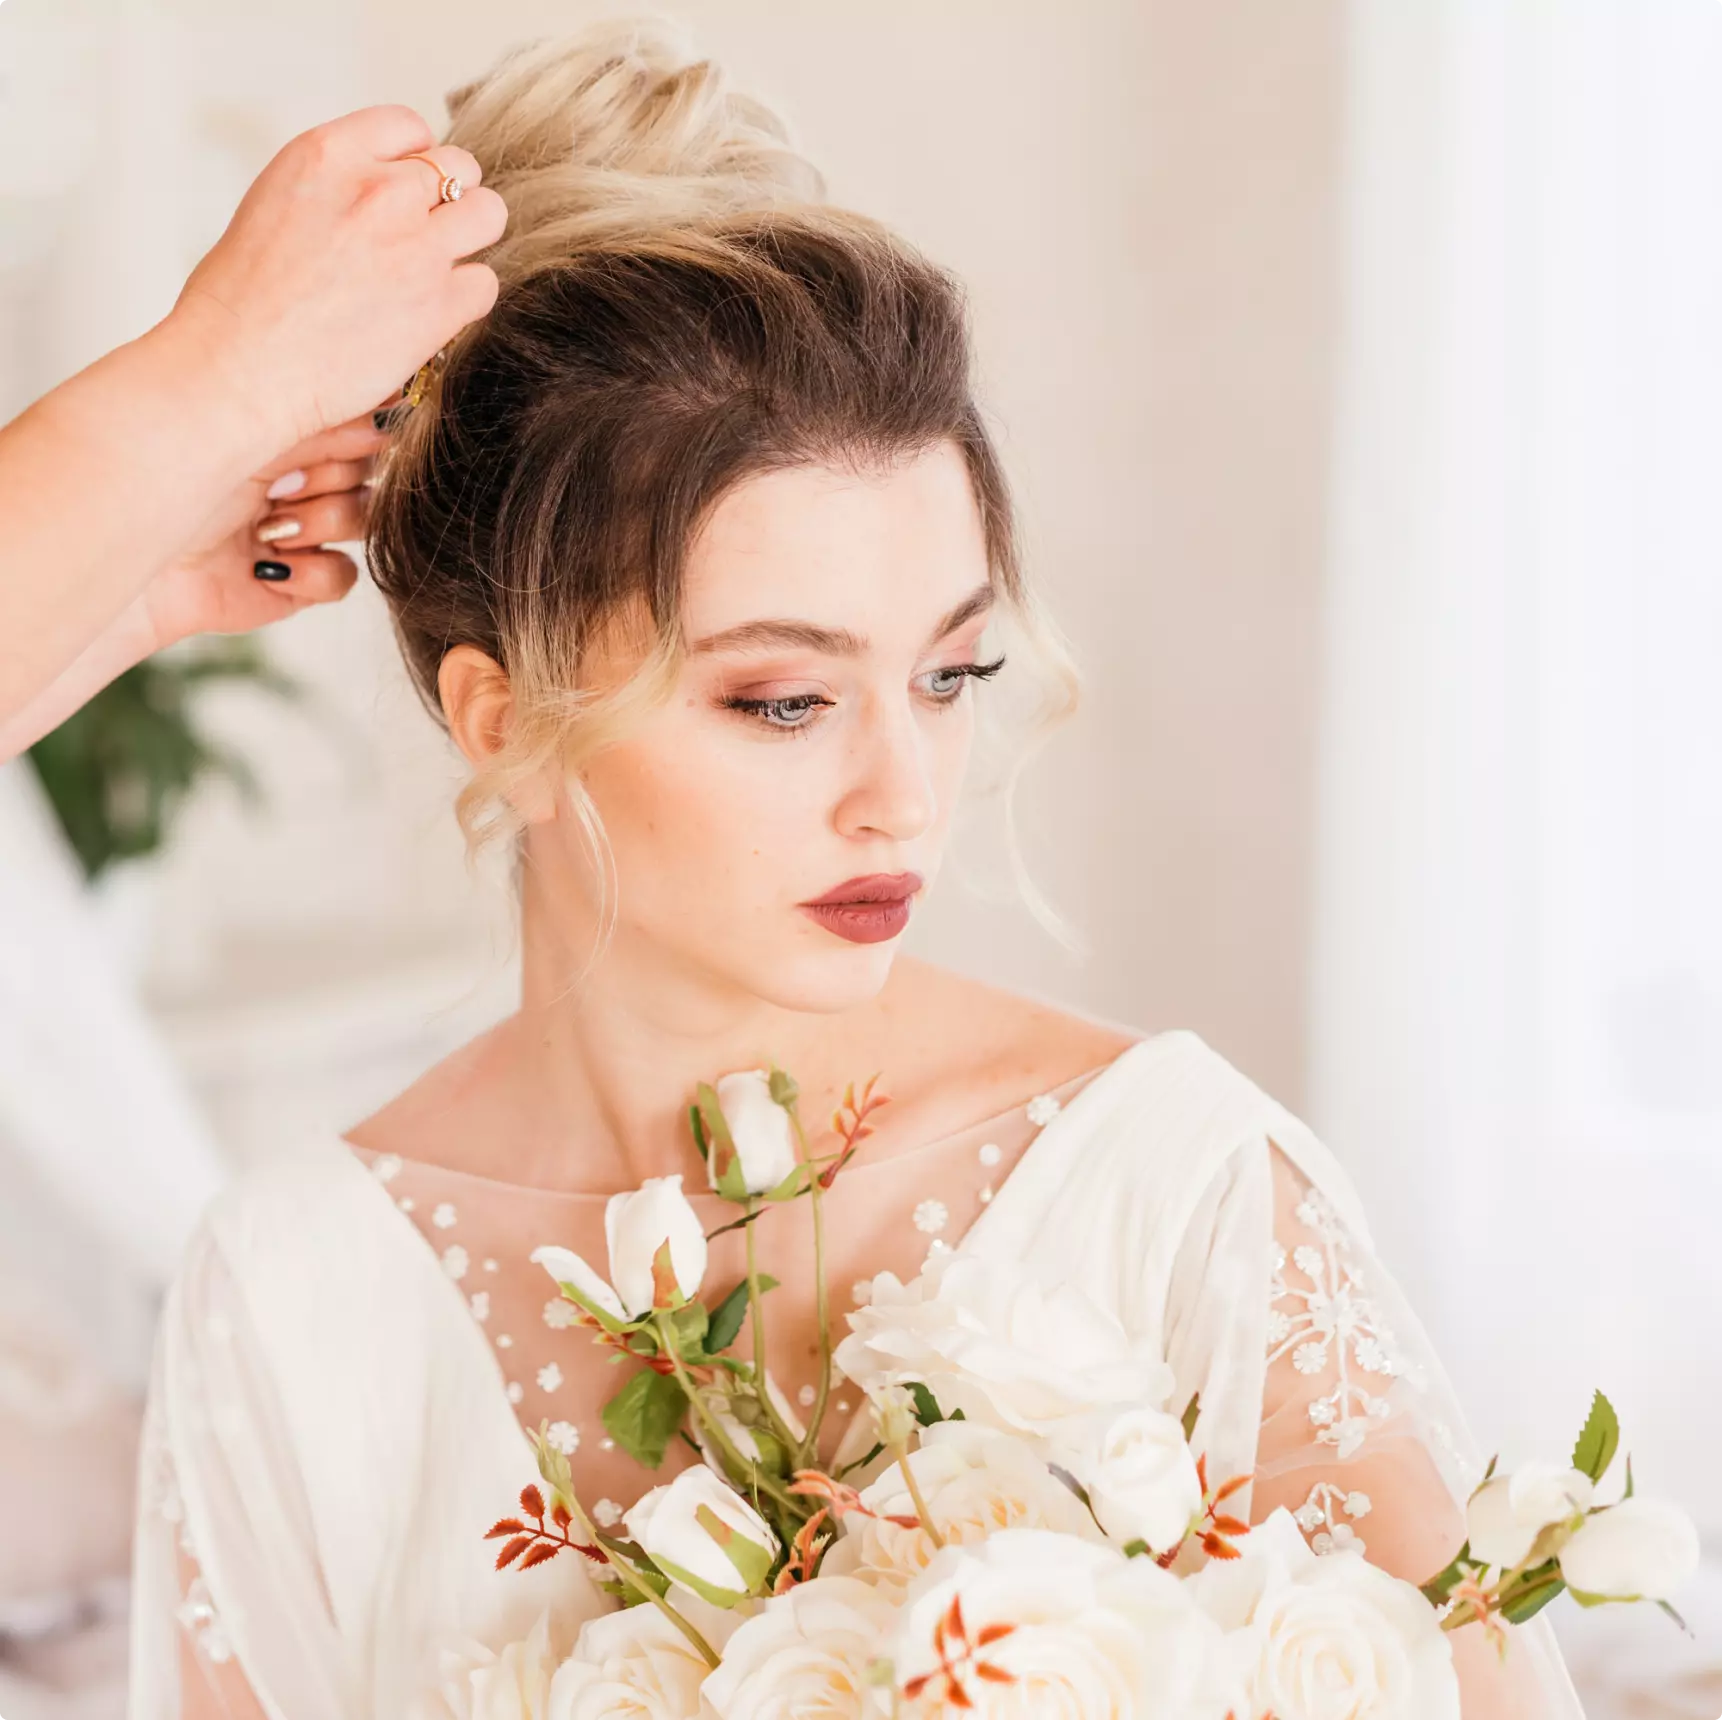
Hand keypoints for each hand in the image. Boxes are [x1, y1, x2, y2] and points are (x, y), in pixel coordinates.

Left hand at [137, 412, 386, 652]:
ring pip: (363, 523)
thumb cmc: (172, 476)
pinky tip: (268, 566)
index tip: (327, 440)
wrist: (131, 553)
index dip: (356, 435)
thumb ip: (323, 418)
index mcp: (288, 426)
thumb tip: (386, 406)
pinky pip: (343, 577)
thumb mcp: (255, 432)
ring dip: (320, 525)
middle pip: (369, 472)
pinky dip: (311, 573)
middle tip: (280, 483)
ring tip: (268, 529)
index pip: (360, 423)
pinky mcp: (297, 581)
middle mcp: (298, 473)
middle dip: (329, 480)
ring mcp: (301, 527)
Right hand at [162, 104, 506, 452]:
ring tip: (441, 270)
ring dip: (471, 239)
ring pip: (489, 215)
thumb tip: (381, 188)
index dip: (416, 158)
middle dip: (447, 200)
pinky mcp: (439, 305)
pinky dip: (467, 300)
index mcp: (331, 154)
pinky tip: (435, 315)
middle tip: (426, 235)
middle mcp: (380, 191)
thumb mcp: (278, 200)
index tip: (410, 188)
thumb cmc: (242, 299)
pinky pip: (485, 284)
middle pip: (457, 168)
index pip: (408, 125)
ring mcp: (416, 247)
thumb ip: (338, 185)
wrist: (239, 366)